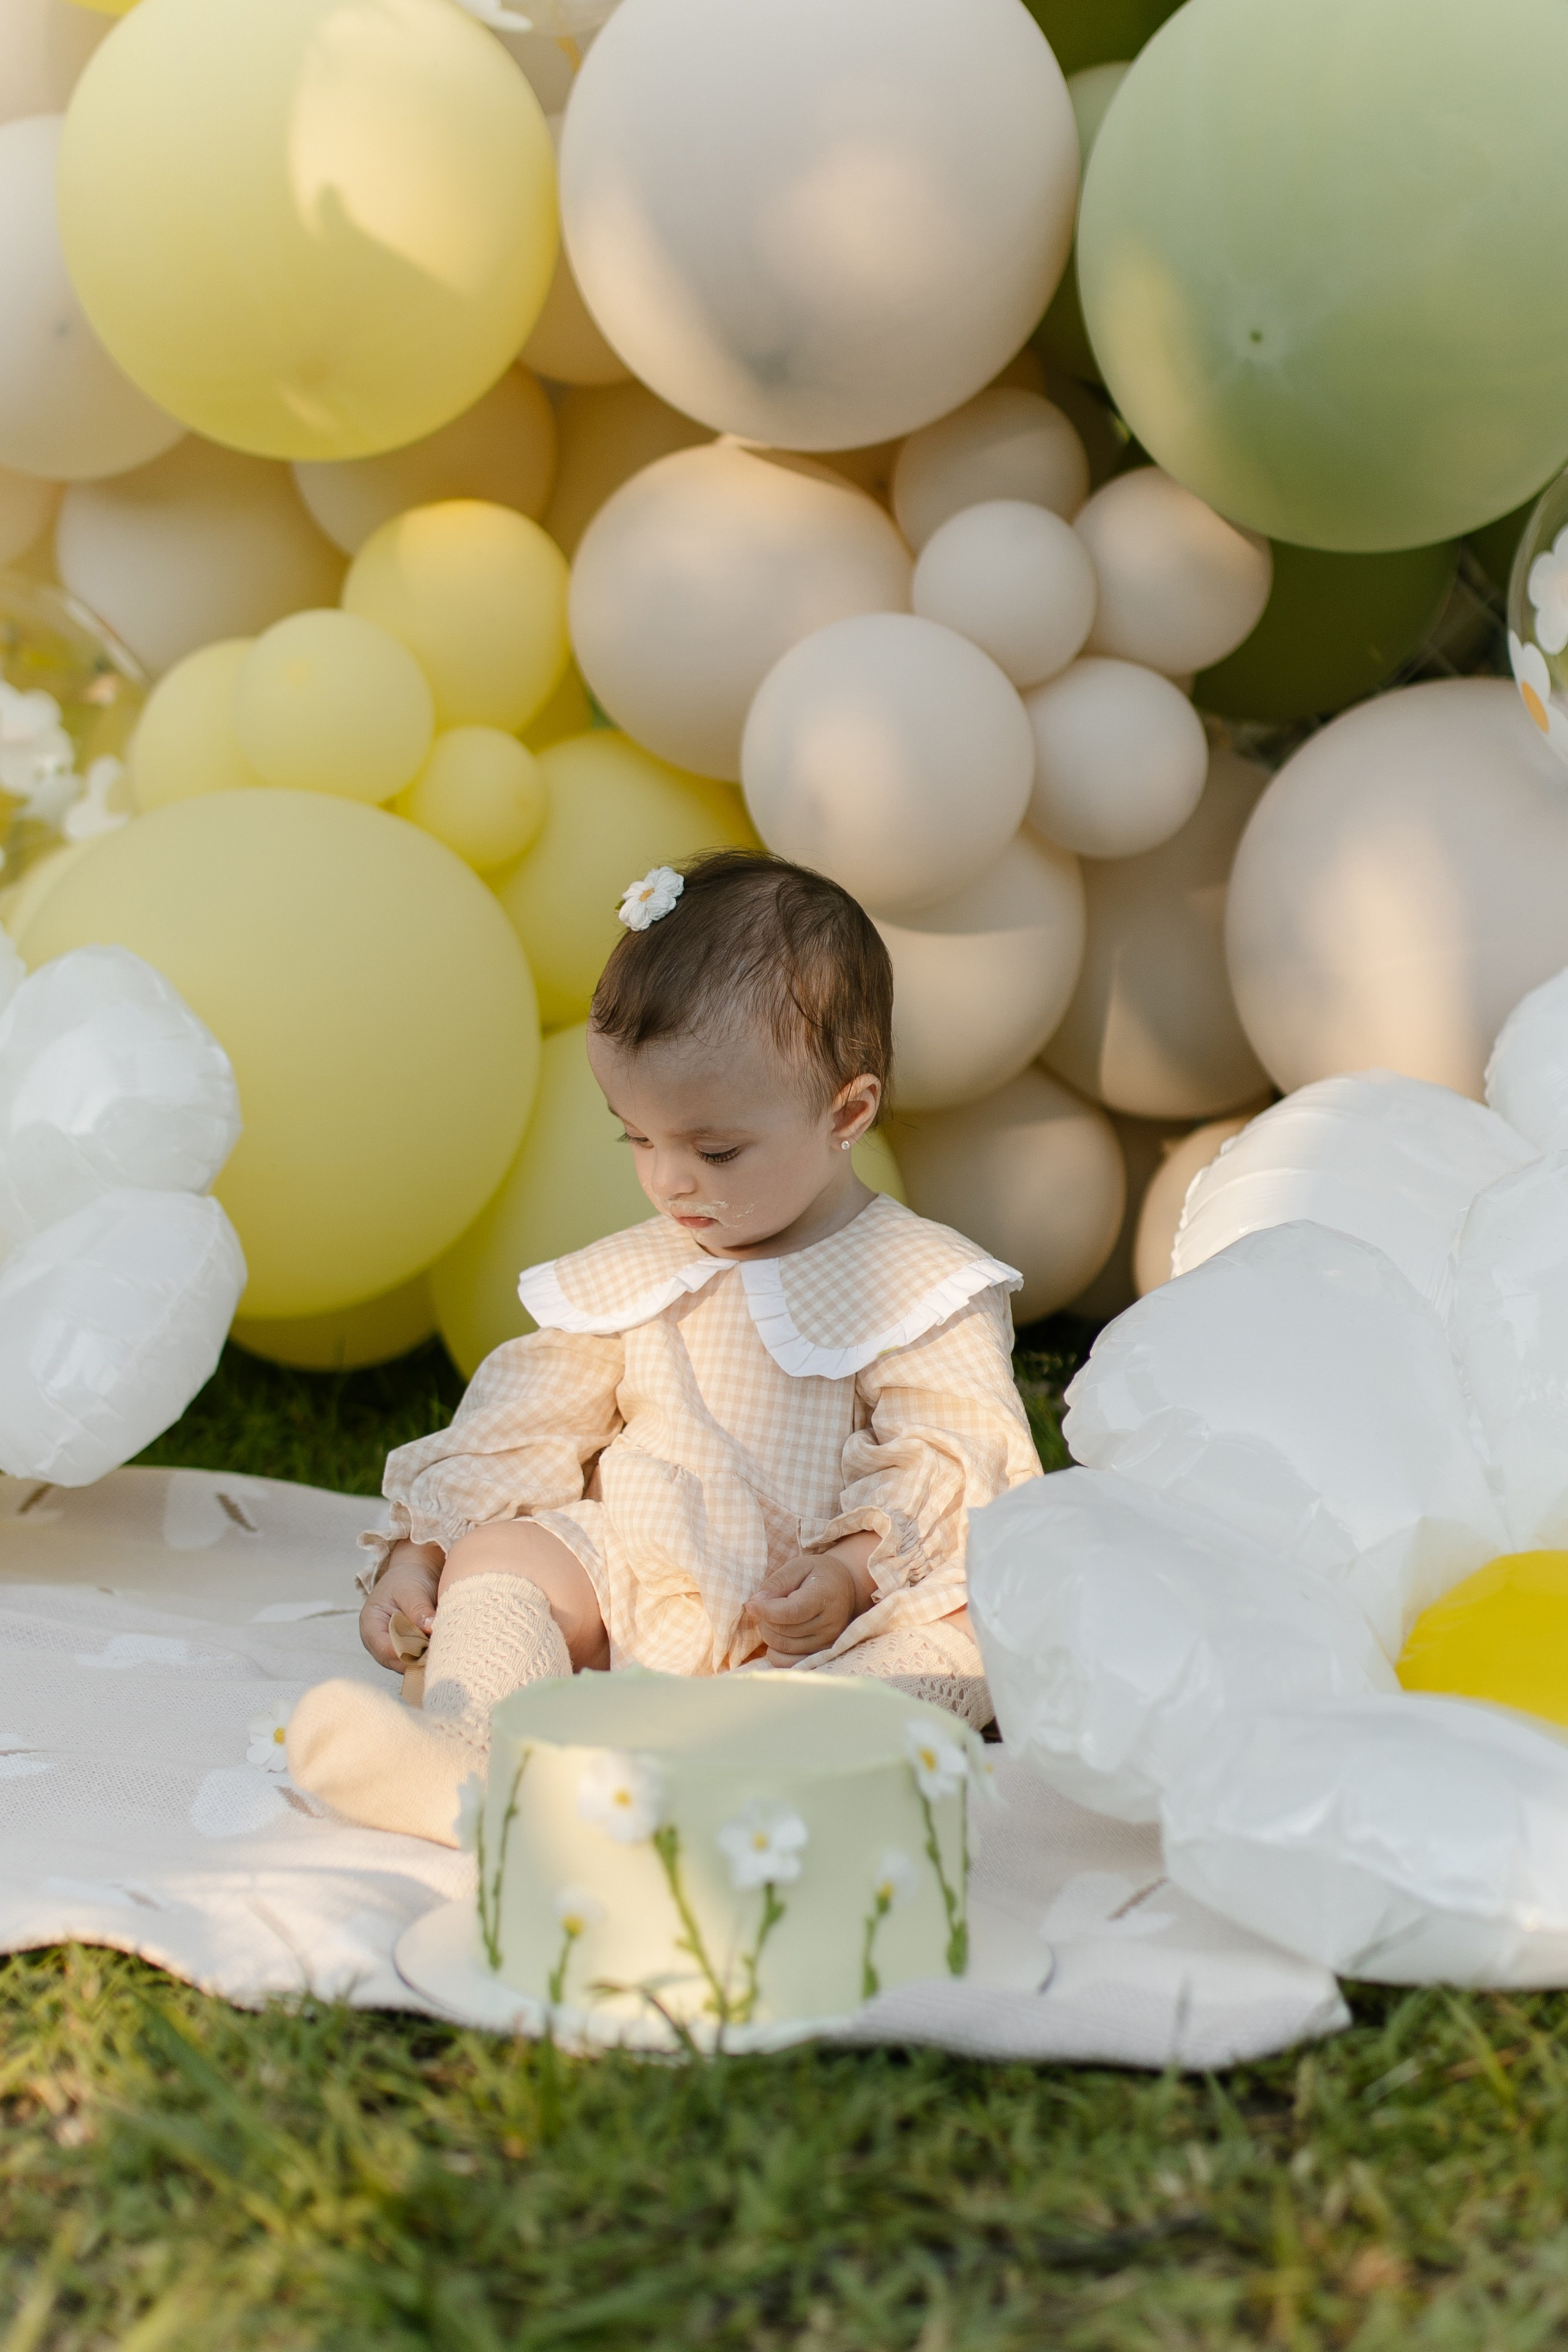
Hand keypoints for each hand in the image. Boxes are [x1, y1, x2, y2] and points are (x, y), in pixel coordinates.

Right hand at [359, 1540, 442, 1670]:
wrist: (412, 1575)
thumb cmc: (406, 1580)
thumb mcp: (411, 1590)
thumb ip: (419, 1610)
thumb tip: (430, 1628)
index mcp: (371, 1625)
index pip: (386, 1648)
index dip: (409, 1648)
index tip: (429, 1642)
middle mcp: (378, 1643)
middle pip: (397, 1662)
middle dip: (419, 1656)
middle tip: (441, 1645)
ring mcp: (391, 1650)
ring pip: (409, 1666)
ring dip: (426, 1658)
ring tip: (443, 1643)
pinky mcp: (406, 1653)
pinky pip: (417, 1663)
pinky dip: (430, 1657)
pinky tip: (442, 1646)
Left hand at [748, 1544, 873, 1663]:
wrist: (845, 1589)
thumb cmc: (818, 1575)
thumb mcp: (798, 1566)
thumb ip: (777, 1582)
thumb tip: (756, 1603)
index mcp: (825, 1596)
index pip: (793, 1612)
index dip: (767, 1611)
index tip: (751, 1605)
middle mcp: (830, 1623)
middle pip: (784, 1630)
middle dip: (766, 1619)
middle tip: (767, 1605)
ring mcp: (827, 1642)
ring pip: (783, 1647)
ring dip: (769, 1633)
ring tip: (774, 1618)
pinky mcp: (821, 1655)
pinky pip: (788, 1663)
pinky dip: (775, 1652)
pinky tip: (777, 1636)